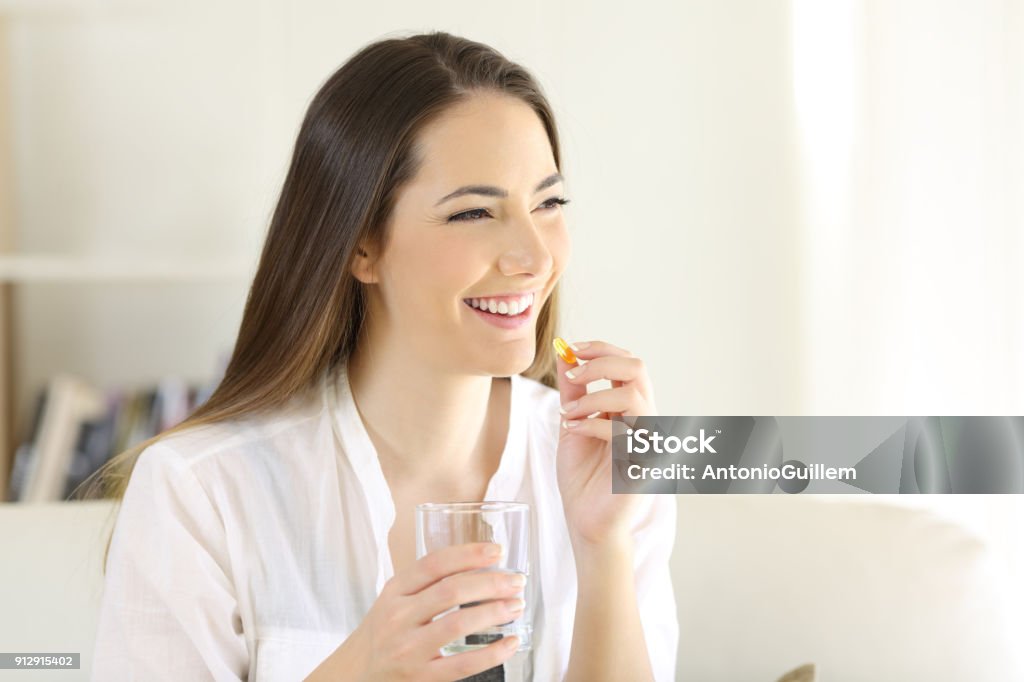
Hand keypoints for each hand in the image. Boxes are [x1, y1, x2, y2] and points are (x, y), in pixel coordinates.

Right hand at [306, 543, 523, 681]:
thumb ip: (426, 582)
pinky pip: (462, 665)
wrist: (355, 673)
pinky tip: (510, 643)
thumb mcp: (394, 599)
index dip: (468, 554)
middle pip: (451, 592)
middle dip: (490, 584)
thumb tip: (480, 564)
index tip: (497, 551)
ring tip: (516, 606)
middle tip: (516, 581)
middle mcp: (398, 617)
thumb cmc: (385, 631)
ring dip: (494, 612)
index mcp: (394, 591)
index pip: (434, 564)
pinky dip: (492, 653)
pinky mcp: (420, 677)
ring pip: (458, 624)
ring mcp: (408, 648)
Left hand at [555, 340, 656, 547]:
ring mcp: (648, 441)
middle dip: (601, 362)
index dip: (602, 349)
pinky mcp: (643, 463)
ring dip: (593, 397)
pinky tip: (572, 432)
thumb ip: (574, 392)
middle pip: (637, 368)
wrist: (587, 523)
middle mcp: (644, 420)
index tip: (572, 348)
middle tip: (572, 376)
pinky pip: (621, 429)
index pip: (627, 363)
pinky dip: (590, 423)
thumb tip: (564, 355)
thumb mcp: (573, 425)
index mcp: (630, 410)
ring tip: (567, 415)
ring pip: (632, 394)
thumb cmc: (583, 479)